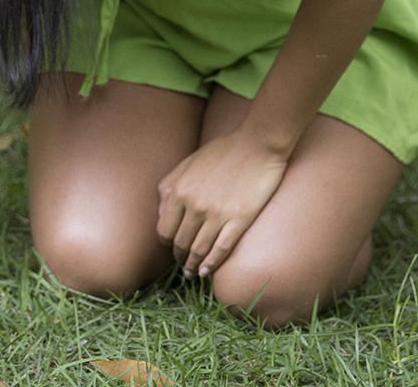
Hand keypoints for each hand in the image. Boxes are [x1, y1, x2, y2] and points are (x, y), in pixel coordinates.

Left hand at [156, 131, 287, 278]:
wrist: (257, 144)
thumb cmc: (222, 151)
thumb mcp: (187, 163)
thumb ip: (170, 186)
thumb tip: (160, 213)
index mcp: (179, 190)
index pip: (164, 229)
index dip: (167, 243)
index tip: (171, 247)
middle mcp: (194, 205)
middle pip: (180, 242)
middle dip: (179, 256)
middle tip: (182, 263)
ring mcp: (217, 214)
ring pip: (199, 250)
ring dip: (193, 265)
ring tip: (192, 273)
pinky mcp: (239, 220)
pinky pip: (221, 249)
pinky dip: (211, 264)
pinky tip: (206, 271)